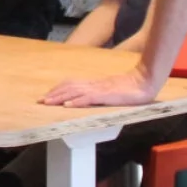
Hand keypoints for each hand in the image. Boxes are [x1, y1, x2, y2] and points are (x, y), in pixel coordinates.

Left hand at [41, 66, 163, 106]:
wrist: (146, 81)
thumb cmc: (132, 87)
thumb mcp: (112, 91)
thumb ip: (100, 93)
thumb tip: (86, 99)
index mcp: (95, 83)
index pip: (72, 84)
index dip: (58, 89)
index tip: (47, 96)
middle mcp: (94, 85)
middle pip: (69, 87)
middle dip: (54, 94)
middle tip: (41, 101)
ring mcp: (100, 89)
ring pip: (75, 92)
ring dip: (60, 97)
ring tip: (48, 102)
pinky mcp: (106, 95)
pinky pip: (88, 98)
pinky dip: (76, 102)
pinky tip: (67, 105)